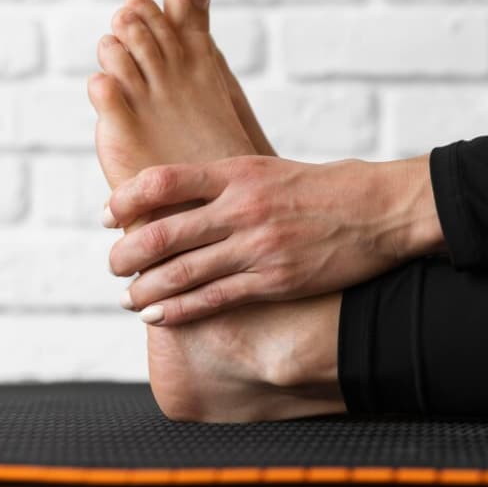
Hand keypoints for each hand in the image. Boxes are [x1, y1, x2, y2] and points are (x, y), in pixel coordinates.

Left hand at [106, 154, 445, 324]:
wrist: (381, 210)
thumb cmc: (328, 189)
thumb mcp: (273, 170)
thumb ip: (229, 184)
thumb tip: (183, 201)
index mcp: (239, 172)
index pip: (164, 181)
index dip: (126, 199)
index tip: (107, 215)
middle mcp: (242, 207)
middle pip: (162, 232)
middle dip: (126, 254)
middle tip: (112, 265)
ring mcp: (258, 246)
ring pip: (182, 271)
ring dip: (145, 289)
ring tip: (128, 298)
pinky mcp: (275, 279)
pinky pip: (214, 298)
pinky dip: (179, 309)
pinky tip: (159, 316)